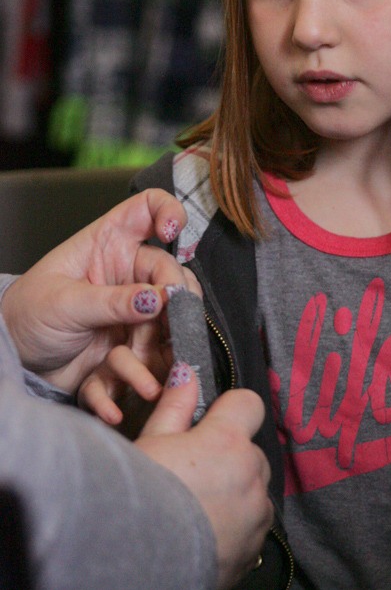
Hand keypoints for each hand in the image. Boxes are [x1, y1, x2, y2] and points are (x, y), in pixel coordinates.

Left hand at [1, 189, 195, 393]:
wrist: (17, 363)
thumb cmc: (29, 316)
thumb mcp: (65, 304)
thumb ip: (113, 301)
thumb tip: (159, 298)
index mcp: (109, 243)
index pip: (149, 208)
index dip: (169, 211)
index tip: (172, 233)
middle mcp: (130, 271)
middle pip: (171, 271)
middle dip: (174, 297)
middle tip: (169, 319)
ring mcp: (138, 306)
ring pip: (174, 313)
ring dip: (163, 338)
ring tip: (138, 356)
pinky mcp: (140, 339)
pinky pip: (160, 350)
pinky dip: (152, 368)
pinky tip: (138, 381)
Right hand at [136, 364, 273, 589]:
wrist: (136, 565)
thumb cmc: (139, 498)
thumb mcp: (151, 443)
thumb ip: (176, 407)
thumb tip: (187, 372)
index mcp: (226, 440)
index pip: (249, 402)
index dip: (231, 409)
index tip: (212, 422)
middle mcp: (250, 472)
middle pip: (249, 450)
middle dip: (228, 456)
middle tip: (192, 473)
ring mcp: (257, 511)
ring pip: (253, 487)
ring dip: (235, 490)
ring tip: (195, 506)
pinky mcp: (256, 545)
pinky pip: (254, 522)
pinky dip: (236, 522)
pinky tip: (204, 530)